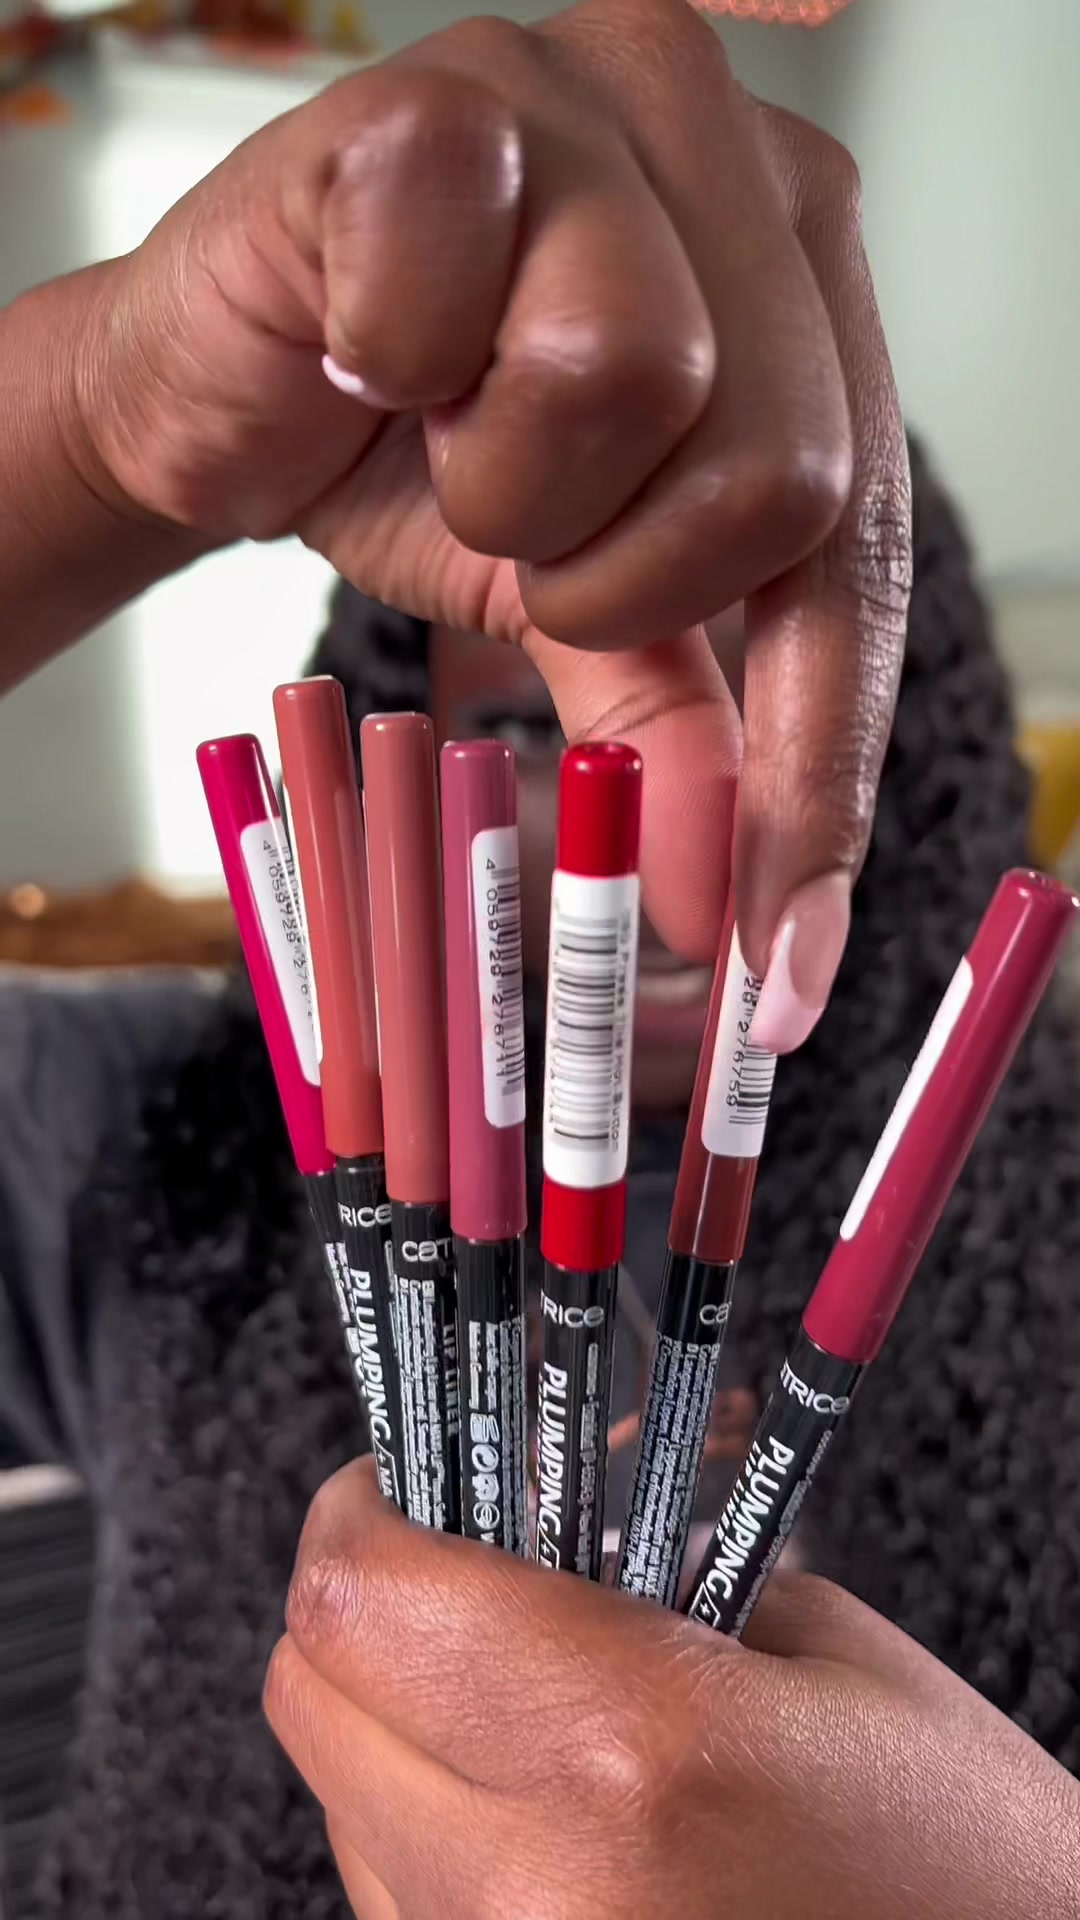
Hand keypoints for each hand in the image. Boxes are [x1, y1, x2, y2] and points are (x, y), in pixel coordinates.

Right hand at [79, 0, 909, 1029]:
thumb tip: (727, 912)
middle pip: (784, 459)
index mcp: (800, 272)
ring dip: (510, 488)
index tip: (774, 954)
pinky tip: (363, 350)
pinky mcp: (434, 94)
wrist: (215, 397)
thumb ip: (681, 728)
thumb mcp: (582, 608)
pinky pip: (456, 286)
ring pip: (638, 372)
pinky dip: (391, 365)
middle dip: (628, 586)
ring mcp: (586, 96)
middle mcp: (723, 153)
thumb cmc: (413, 467)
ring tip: (443, 438)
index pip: (865, 534)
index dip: (818, 763)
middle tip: (528, 559)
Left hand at [265, 1462, 1077, 1919]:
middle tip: (439, 1557)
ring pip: (341, 1807)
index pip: (365, 1595)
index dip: (358, 1510)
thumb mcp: (830, 1656)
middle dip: (357, 1605)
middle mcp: (534, 1888)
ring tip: (505, 1684)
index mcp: (627, 1747)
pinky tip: (531, 1798)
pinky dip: (423, 1831)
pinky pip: (395, 1904)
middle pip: (311, 1699)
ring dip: (387, 1721)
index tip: (396, 1477)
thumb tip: (524, 1496)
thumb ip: (653, 1561)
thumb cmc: (969, 1860)